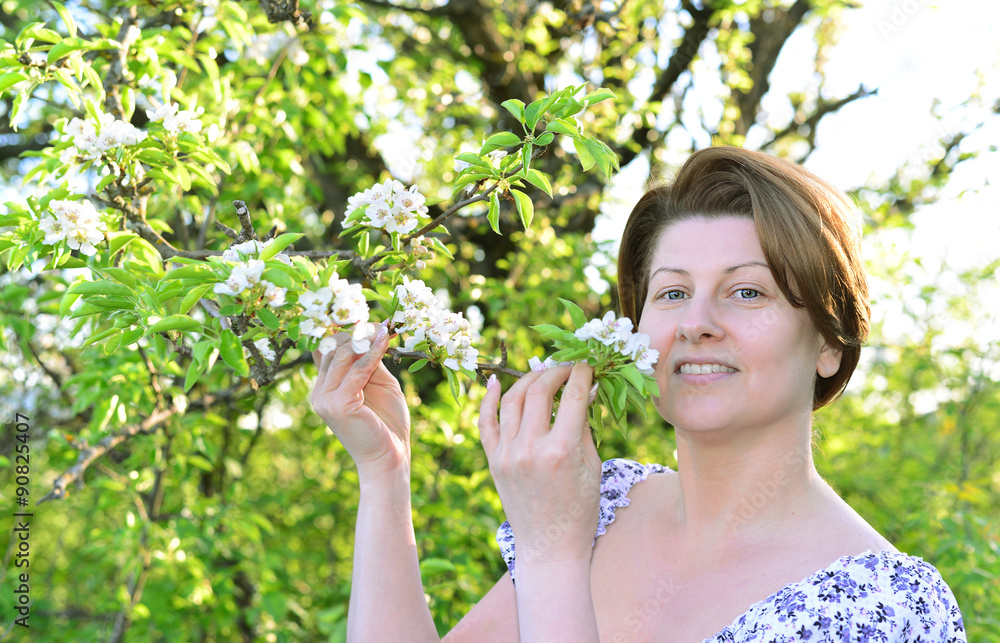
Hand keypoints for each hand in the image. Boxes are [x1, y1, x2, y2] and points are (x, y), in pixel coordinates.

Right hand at [311, 322, 410, 480]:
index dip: (343, 330)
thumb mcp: (378, 383)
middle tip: (381, 320)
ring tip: (385, 327)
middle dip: (358, 331)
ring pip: (344, 355)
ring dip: (366, 338)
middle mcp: (319, 392)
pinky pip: (357, 369)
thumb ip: (369, 361)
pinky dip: (373, 352)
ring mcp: (325, 398)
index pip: (327, 349)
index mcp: (324, 387)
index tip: (364, 313)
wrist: (389, 458)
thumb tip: (371, 331)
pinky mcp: (338, 404)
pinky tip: (386, 340)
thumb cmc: (386, 423)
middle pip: (334, 348)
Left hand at [478, 362, 601, 563]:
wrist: (549, 546)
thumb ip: (584, 426)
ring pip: (512, 400)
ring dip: (528, 379)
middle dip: (555, 372)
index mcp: (560, 451)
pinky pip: (485, 423)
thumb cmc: (580, 509)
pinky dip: (488, 400)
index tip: (588, 365)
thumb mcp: (591, 467)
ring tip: (542, 371)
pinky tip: (496, 381)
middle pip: (539, 392)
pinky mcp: (493, 461)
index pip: (572, 397)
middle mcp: (530, 449)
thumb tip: (585, 389)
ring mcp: (507, 454)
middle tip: (567, 367)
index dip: (581, 375)